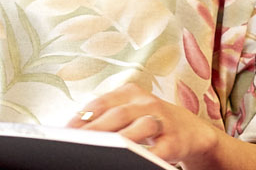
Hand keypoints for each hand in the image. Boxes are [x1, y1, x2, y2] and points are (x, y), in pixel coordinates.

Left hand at [68, 82, 218, 165]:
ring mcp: (163, 120)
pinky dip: (146, 155)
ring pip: (140, 128)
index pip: (101, 102)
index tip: (64, 132)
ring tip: (102, 151)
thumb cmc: (150, 121)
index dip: (82, 117)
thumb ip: (104, 117)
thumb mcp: (129, 112)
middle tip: (77, 143)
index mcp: (130, 93)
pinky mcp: (174, 140)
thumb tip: (73, 130)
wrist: (191, 131)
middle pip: (118, 115)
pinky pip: (159, 149)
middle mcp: (147, 103)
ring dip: (121, 140)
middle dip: (96, 130)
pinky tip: (131, 161)